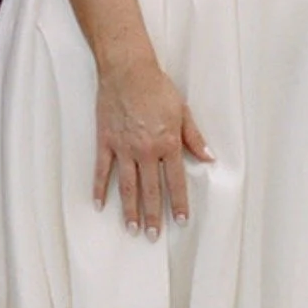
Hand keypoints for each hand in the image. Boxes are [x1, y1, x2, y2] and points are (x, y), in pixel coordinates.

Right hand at [94, 51, 211, 238]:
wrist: (127, 70)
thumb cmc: (157, 88)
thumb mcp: (182, 111)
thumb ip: (194, 137)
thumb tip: (209, 157)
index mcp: (167, 144)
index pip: (175, 181)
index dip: (178, 203)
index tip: (180, 221)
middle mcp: (145, 150)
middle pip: (150, 190)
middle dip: (153, 216)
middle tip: (153, 237)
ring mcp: (123, 148)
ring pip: (127, 186)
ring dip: (129, 210)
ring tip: (131, 230)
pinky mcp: (106, 142)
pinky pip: (102, 170)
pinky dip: (99, 188)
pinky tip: (98, 205)